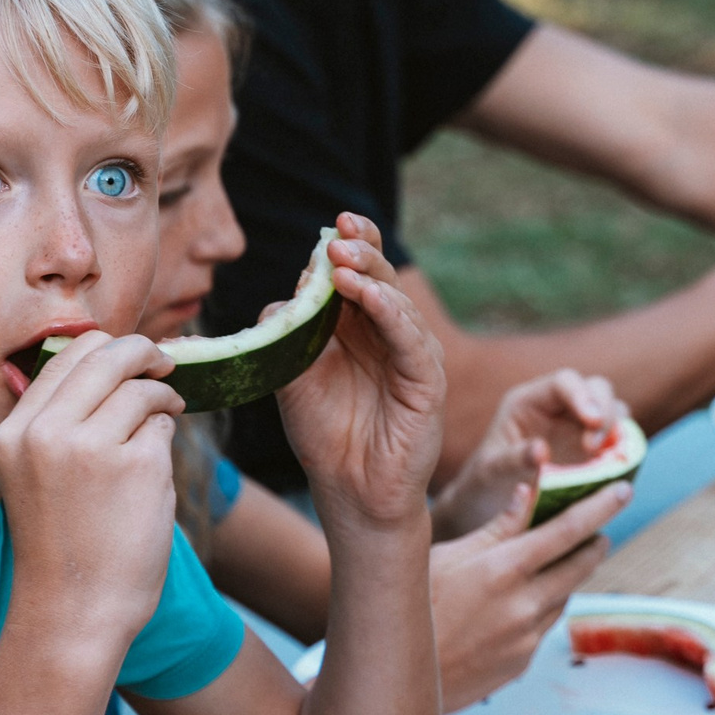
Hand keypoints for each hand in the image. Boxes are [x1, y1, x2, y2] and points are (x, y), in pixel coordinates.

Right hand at [0, 331, 185, 654]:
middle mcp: (46, 433)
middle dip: (144, 352)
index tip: (129, 358)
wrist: (73, 613)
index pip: (65, 355)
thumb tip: (102, 360)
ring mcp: (92, 448)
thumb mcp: (32, 475)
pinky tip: (154, 469)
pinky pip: (163, 426)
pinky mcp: (138, 466)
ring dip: (162, 398)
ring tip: (168, 416)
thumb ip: (56, 422)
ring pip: (141, 389)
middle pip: (107, 355)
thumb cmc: (60, 547)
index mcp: (13, 432)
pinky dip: (166, 438)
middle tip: (165, 363)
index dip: (105, 347)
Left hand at [275, 214, 445, 534]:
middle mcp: (390, 334)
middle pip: (382, 279)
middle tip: (337, 237)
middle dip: (361, 252)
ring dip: (370, 280)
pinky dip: (391, 315)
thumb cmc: (323, 433)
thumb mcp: (291, 375)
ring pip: (398, 304)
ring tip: (341, 266)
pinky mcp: (427, 381)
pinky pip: (411, 340)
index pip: (361, 272)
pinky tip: (369, 298)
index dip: (354, 243)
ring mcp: (412, 355)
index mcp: (359, 325)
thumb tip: (288, 293)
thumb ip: (288, 332)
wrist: (348, 490)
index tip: (336, 223)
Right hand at [430, 477, 626, 711]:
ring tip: (561, 561)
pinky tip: (526, 601)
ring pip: (564, 596)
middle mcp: (524, 604)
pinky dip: (545, 606)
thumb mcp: (447, 555)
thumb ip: (496, 527)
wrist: (394, 677)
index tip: (623, 490)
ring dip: (568, 576)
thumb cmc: (412, 607)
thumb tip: (530, 491)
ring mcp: (526, 637)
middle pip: (579, 565)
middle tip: (600, 529)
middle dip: (595, 542)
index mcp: (504, 569)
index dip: (600, 507)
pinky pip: (545, 626)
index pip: (567, 530)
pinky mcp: (522, 662)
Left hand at [432, 369, 626, 541]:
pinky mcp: (595, 449)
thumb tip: (541, 452)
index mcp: (529, 401)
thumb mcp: (489, 472)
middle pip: (597, 389)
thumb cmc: (485, 482)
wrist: (491, 504)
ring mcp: (580, 427)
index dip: (582, 395)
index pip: (564, 382)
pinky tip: (618, 468)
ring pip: (614, 411)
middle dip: (605, 412)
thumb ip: (512, 459)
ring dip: (619, 431)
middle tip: (596, 445)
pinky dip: (624, 451)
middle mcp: (559, 408)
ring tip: (608, 459)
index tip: (593, 420)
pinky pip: (619, 441)